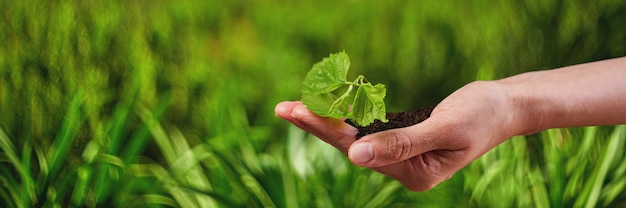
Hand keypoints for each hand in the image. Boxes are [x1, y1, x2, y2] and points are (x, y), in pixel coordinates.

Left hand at [275, 81, 523, 190]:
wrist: (506, 107)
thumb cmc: (481, 116)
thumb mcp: (444, 129)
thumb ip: (401, 143)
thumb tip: (356, 155)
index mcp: (413, 173)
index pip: (359, 150)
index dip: (327, 129)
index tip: (297, 110)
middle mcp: (403, 169)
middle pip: (350, 146)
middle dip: (317, 125)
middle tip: (283, 108)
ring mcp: (403, 157)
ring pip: (356, 138)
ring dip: (328, 120)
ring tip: (295, 106)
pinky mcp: (404, 141)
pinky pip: (369, 129)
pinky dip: (349, 116)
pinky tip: (329, 107)